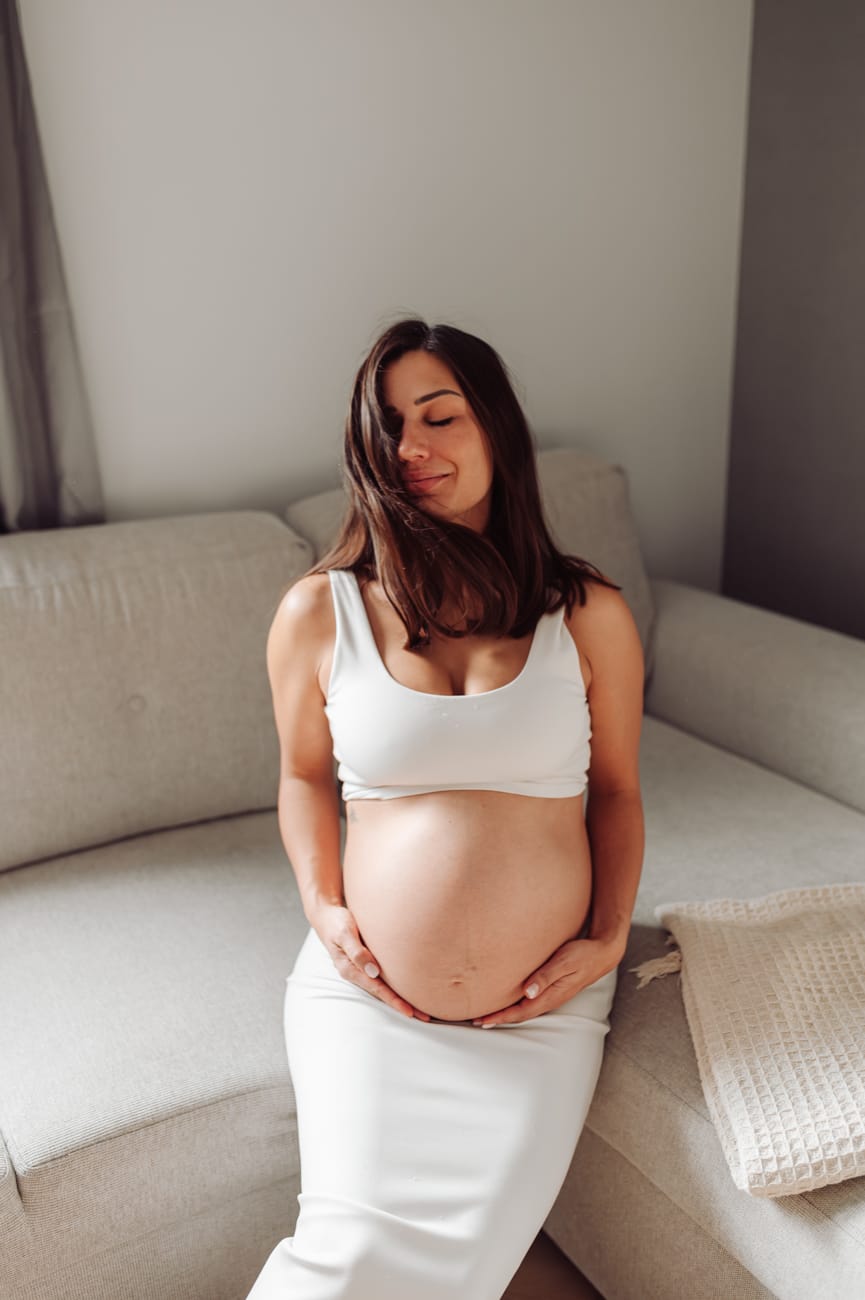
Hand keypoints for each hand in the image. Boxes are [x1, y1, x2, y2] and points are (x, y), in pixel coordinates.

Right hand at [309, 902, 431, 1021]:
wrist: (326, 916)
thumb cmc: (336, 923)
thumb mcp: (344, 933)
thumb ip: (357, 951)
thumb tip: (373, 971)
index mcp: (350, 969)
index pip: (377, 989)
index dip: (394, 1001)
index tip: (410, 1012)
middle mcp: (356, 973)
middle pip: (382, 994)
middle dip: (402, 1005)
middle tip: (425, 1017)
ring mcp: (361, 970)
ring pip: (383, 988)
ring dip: (400, 999)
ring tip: (421, 1009)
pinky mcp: (366, 963)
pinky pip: (382, 979)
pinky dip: (394, 987)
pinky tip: (405, 990)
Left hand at [471, 935, 622, 1028]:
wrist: (602, 953)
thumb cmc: (582, 954)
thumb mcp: (563, 961)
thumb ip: (545, 976)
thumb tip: (527, 992)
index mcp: (550, 996)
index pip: (519, 1012)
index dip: (499, 1017)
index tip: (481, 1021)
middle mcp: (550, 999)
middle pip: (519, 1014)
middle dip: (498, 1018)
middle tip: (476, 1020)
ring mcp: (552, 995)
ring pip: (524, 1008)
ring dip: (506, 1012)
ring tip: (488, 1013)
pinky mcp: (552, 988)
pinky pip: (530, 1000)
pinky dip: (516, 1003)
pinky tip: (509, 998)